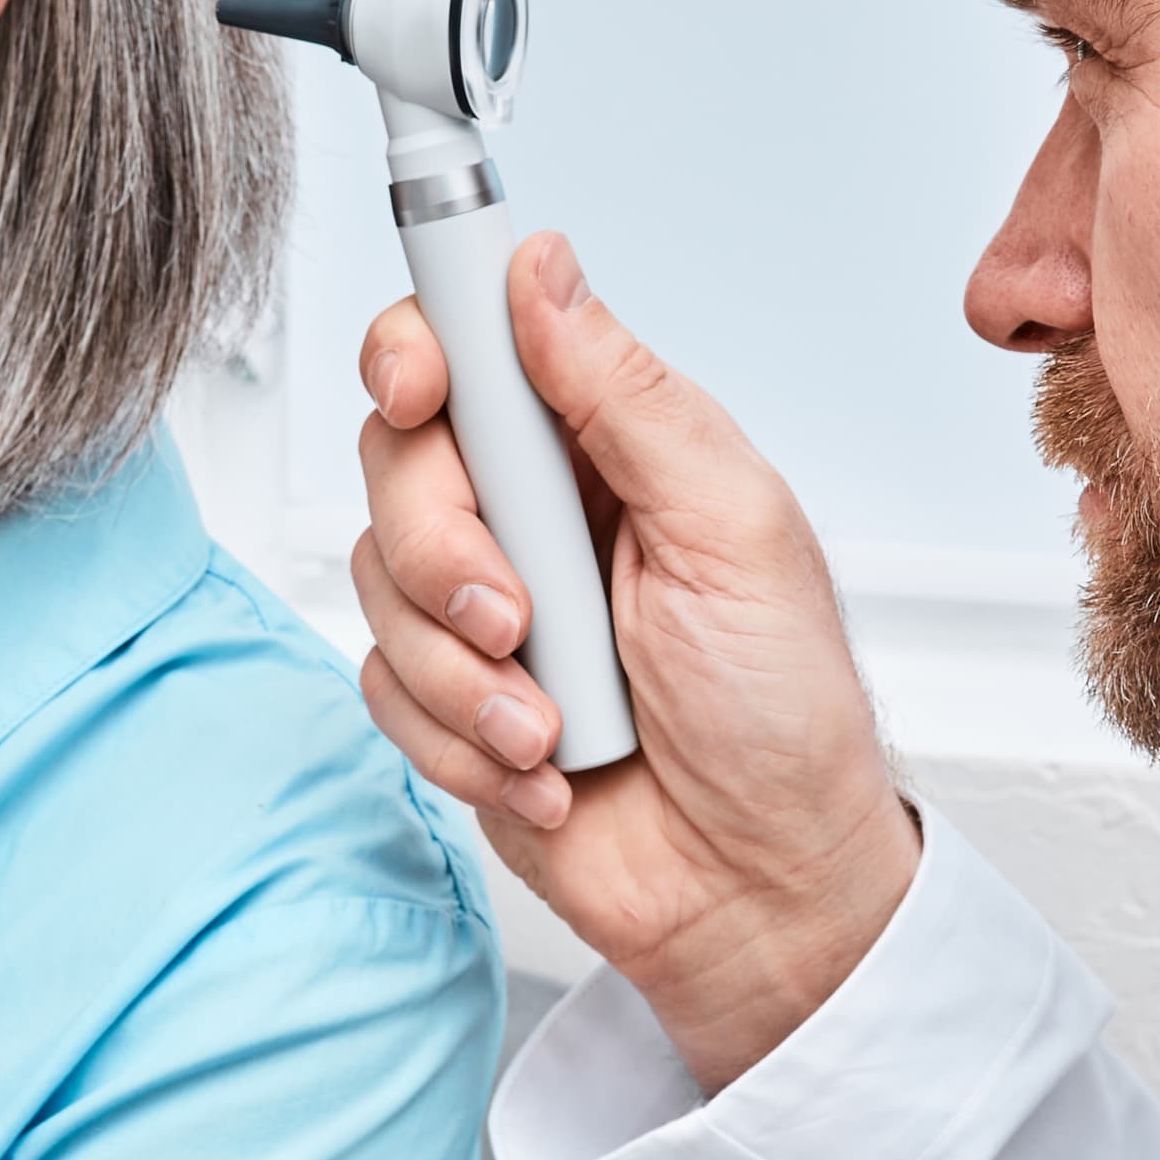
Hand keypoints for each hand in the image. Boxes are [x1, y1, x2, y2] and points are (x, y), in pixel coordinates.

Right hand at [349, 230, 920, 1092]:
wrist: (763, 888)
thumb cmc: (782, 711)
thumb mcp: (733, 530)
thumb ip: (627, 398)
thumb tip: (544, 271)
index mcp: (605, 444)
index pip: (470, 344)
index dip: (419, 350)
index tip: (420, 388)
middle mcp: (533, 510)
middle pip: (397, 458)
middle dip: (445, 546)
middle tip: (520, 614)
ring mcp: (482, 605)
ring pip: (377, 579)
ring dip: (466, 670)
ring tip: (558, 723)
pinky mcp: (447, 699)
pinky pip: (381, 688)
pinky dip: (461, 741)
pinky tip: (546, 768)